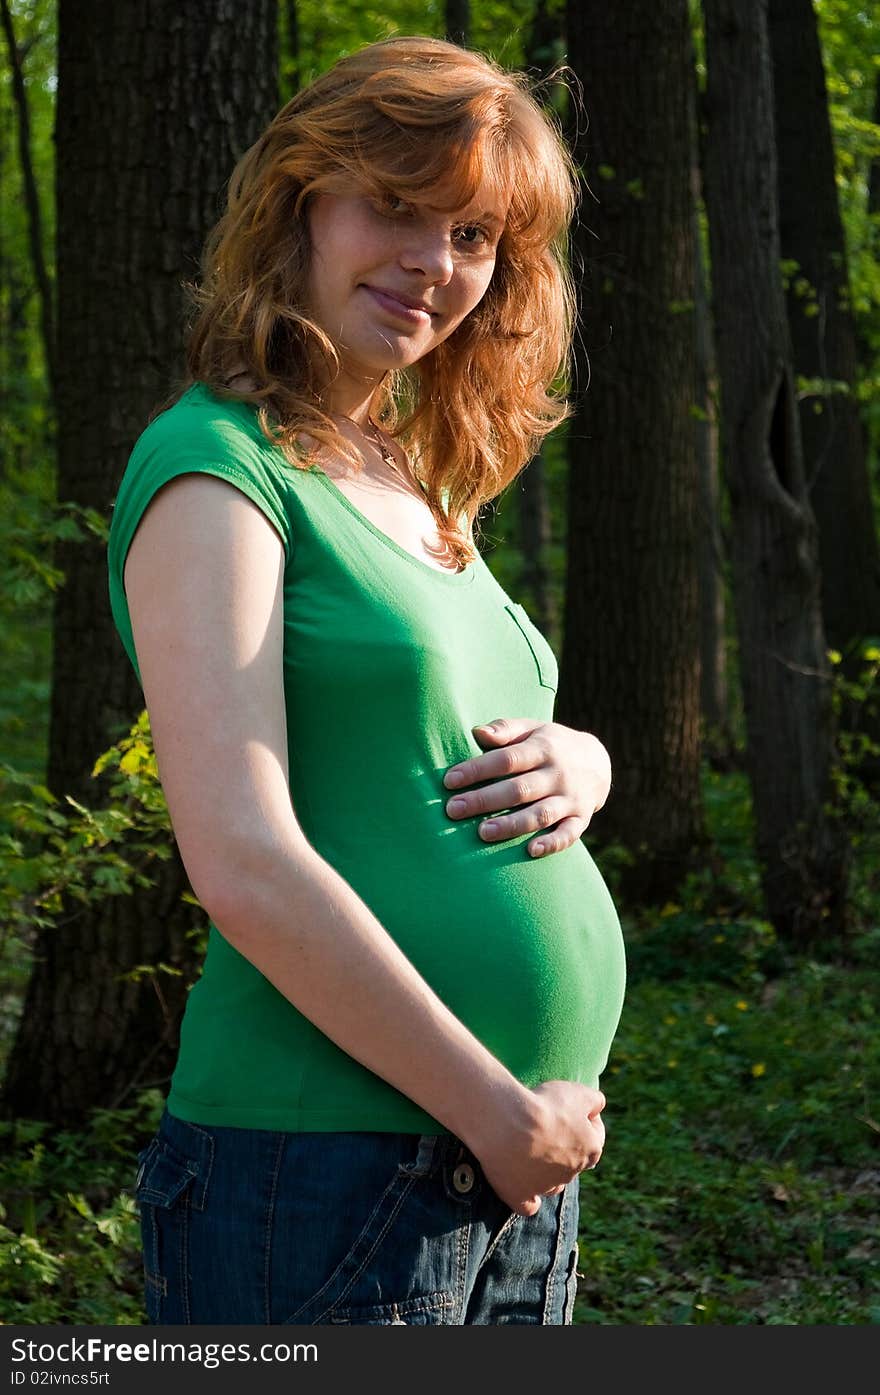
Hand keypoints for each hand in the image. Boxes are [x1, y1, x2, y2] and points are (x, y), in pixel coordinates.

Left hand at [443, 718, 611, 858]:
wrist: (597, 762)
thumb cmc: (550, 745)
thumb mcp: (532, 729)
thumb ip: (505, 730)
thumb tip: (477, 733)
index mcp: (543, 749)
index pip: (507, 759)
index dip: (478, 770)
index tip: (449, 781)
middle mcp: (558, 774)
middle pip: (519, 789)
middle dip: (485, 800)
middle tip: (453, 810)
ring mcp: (571, 799)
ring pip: (540, 814)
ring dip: (512, 825)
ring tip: (482, 833)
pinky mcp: (581, 820)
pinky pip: (569, 835)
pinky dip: (552, 843)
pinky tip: (531, 851)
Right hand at [469, 1079, 605, 1216]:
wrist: (509, 1123)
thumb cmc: (545, 1106)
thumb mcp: (577, 1093)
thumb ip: (594, 1100)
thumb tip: (597, 1107)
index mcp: (590, 1151)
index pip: (595, 1136)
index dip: (584, 1119)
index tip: (568, 1107)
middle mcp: (571, 1174)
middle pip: (572, 1160)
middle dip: (562, 1145)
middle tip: (542, 1123)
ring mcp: (546, 1187)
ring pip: (553, 1183)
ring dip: (546, 1170)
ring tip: (528, 1148)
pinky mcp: (520, 1195)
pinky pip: (528, 1205)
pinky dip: (527, 1198)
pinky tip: (524, 1187)